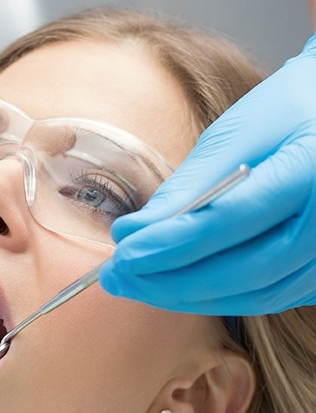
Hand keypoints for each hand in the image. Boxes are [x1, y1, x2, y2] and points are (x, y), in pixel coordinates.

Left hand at [99, 33, 315, 315]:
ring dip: (186, 296)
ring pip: (254, 295)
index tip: (121, 255)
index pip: (230, 220)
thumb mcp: (236, 133)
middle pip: (243, 271)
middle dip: (169, 282)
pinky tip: (174, 287)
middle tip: (116, 279)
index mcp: (312, 169)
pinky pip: (265, 298)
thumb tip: (132, 233)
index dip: (170, 245)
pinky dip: (215, 297)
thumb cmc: (286, 113)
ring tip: (135, 284)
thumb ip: (189, 186)